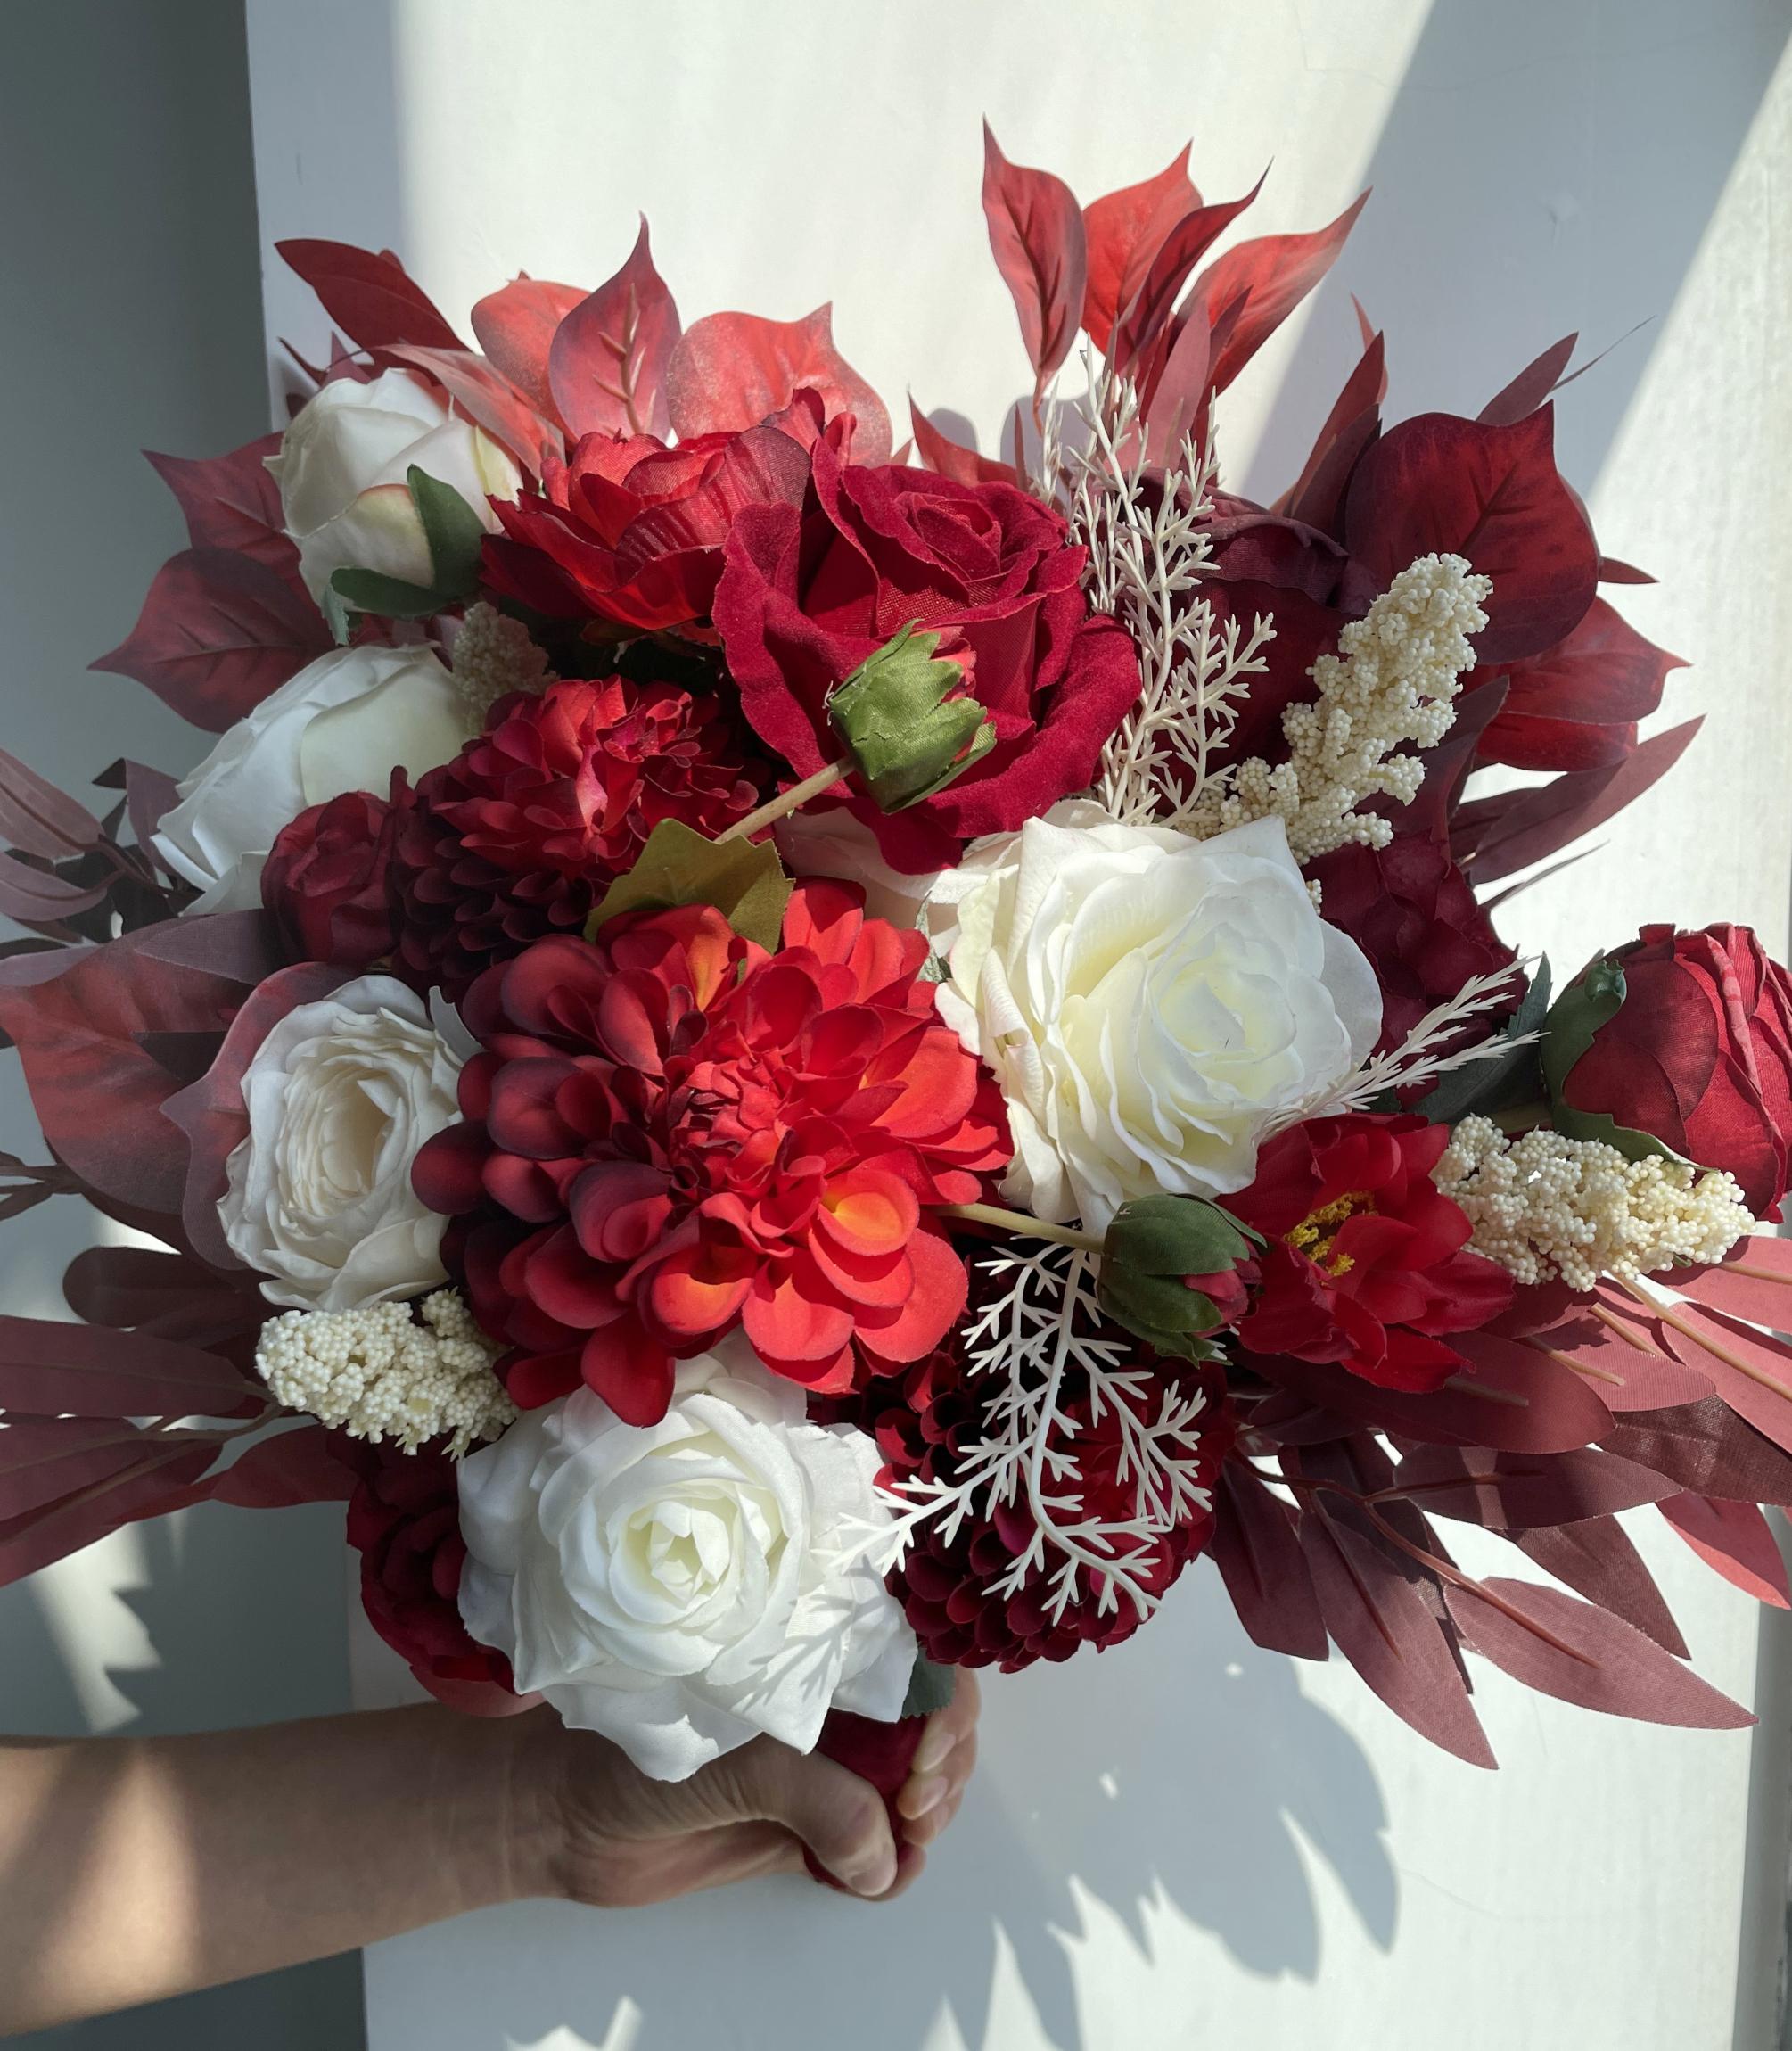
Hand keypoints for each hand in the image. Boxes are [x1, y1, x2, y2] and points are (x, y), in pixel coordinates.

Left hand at [526, 1674, 981, 1907]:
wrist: (567, 1818)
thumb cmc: (635, 1748)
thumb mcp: (733, 1758)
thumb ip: (815, 1797)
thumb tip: (884, 1852)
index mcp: (810, 1644)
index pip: (915, 1652)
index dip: (942, 1705)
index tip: (920, 1763)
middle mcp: (828, 1693)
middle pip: (932, 1718)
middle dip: (942, 1766)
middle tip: (913, 1812)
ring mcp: (824, 1756)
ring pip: (915, 1778)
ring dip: (926, 1816)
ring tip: (901, 1848)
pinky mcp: (811, 1819)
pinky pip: (880, 1839)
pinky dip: (895, 1860)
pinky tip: (881, 1875)